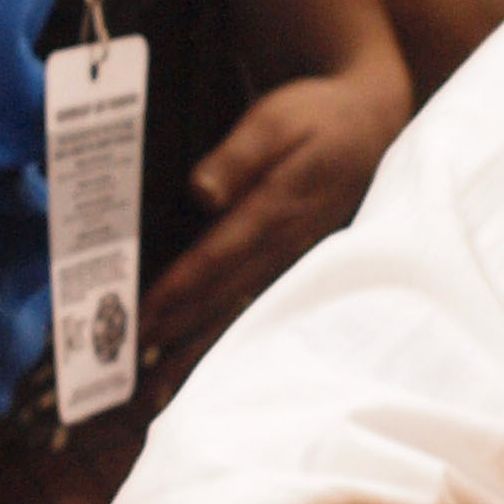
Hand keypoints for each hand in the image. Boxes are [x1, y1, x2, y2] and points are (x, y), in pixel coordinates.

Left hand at [144, 62, 411, 361]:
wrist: (372, 123)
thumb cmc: (317, 117)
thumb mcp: (276, 120)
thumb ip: (239, 157)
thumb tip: (201, 192)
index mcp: (275, 209)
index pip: (216, 257)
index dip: (177, 289)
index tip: (141, 316)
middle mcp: (284, 244)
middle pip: (222, 296)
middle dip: (176, 332)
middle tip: (131, 366)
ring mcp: (294, 259)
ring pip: (240, 312)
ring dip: (199, 349)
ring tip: (160, 387)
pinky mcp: (297, 264)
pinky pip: (257, 307)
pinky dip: (227, 337)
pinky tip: (203, 360)